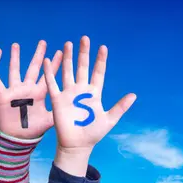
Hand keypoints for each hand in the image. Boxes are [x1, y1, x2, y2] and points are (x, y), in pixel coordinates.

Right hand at [0, 41, 62, 138]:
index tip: (61, 52)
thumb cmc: (33, 130)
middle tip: (42, 42)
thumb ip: (59, 112)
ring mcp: (15, 91)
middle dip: (38, 55)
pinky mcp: (3, 96)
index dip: (54, 65)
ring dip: (15, 58)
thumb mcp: (50, 120)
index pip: (49, 76)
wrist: (16, 139)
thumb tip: (76, 108)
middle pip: (33, 68)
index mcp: (40, 93)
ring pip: (15, 70)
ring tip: (15, 45)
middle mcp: (28, 89)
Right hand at [43, 36, 135, 175]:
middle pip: (82, 67)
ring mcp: (68, 94)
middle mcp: (81, 90)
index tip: (102, 47)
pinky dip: (50, 73)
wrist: (76, 144)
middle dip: (83, 53)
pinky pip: (52, 84)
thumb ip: (120, 107)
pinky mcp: (57, 100)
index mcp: (94, 93)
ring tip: (67, 44)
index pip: (98, 72)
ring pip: (68, 71)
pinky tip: (48, 61)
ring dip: (68, 58)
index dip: (100, 60)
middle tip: (84, 39)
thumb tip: (133, 95)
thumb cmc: (92, 133)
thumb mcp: (109, 120)